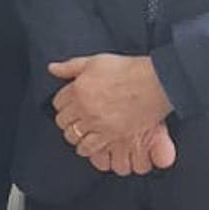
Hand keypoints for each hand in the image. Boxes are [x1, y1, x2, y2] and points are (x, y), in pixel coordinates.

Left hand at [49, 54, 176, 173]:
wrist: (156, 82)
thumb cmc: (128, 69)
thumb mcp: (96, 61)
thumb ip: (71, 66)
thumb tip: (52, 68)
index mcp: (78, 88)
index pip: (58, 102)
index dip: (63, 104)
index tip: (70, 106)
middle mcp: (83, 106)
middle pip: (62, 120)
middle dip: (67, 120)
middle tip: (76, 120)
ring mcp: (96, 122)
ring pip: (72, 135)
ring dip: (74, 134)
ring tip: (82, 132)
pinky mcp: (110, 134)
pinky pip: (88, 147)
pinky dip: (85, 147)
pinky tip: (89, 143)